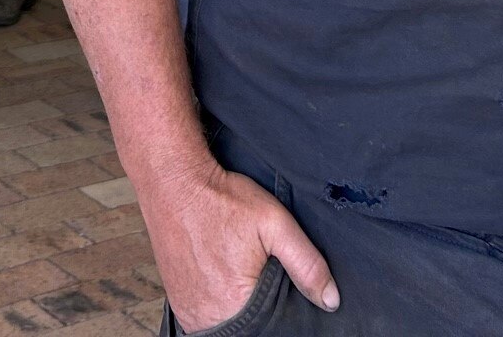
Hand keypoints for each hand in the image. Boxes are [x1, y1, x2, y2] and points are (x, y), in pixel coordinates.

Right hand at [147, 159, 337, 327]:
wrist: (172, 180)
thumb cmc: (219, 199)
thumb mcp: (274, 223)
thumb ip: (306, 263)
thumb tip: (331, 299)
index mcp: (234, 304)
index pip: (270, 329)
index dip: (279, 312)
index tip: (274, 285)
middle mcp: (207, 315)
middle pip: (248, 328)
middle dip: (259, 310)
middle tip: (256, 272)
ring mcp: (188, 311)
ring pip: (226, 325)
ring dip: (237, 309)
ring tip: (238, 273)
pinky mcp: (177, 302)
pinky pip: (205, 318)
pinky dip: (217, 305)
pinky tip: (222, 279)